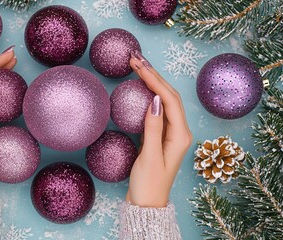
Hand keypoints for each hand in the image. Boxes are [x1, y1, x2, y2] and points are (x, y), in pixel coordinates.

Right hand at [126, 51, 192, 206]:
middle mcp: (179, 131)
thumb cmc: (148, 184)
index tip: (139, 66)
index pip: (169, 100)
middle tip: (136, 59)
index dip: (154, 81)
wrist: (147, 203)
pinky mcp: (161, 135)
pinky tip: (141, 86)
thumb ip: (152, 128)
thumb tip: (153, 100)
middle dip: (154, 75)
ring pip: (164, 100)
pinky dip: (149, 94)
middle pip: (169, 96)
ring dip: (152, 82)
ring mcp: (171, 132)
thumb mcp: (149, 157)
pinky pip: (158, 109)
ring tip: (138, 66)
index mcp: (180, 136)